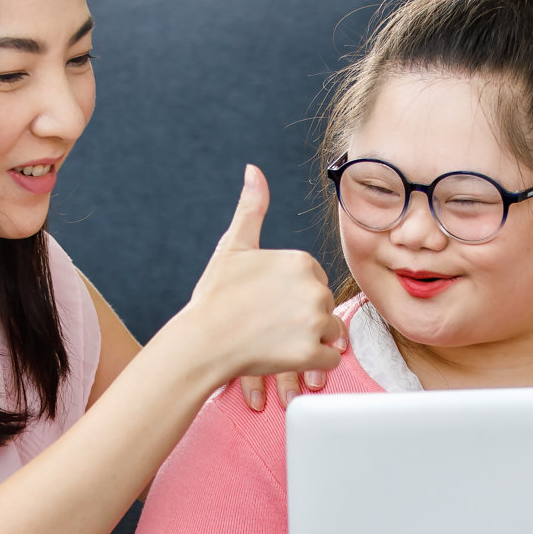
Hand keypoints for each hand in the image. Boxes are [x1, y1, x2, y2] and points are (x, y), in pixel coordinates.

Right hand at [156, 165, 343, 407]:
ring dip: (309, 339)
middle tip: (269, 324)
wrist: (201, 341)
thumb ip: (251, 208)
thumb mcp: (233, 247)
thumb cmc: (215, 296)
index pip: (314, 280)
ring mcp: (313, 320)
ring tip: (276, 340)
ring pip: (330, 332)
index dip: (291, 294)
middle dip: (303, 316)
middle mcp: (313, 287)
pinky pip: (330, 359)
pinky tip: (286, 356)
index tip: (266, 302)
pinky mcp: (310, 353)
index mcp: (300, 260)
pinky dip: (314, 363)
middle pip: (323, 305)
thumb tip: (253, 170)